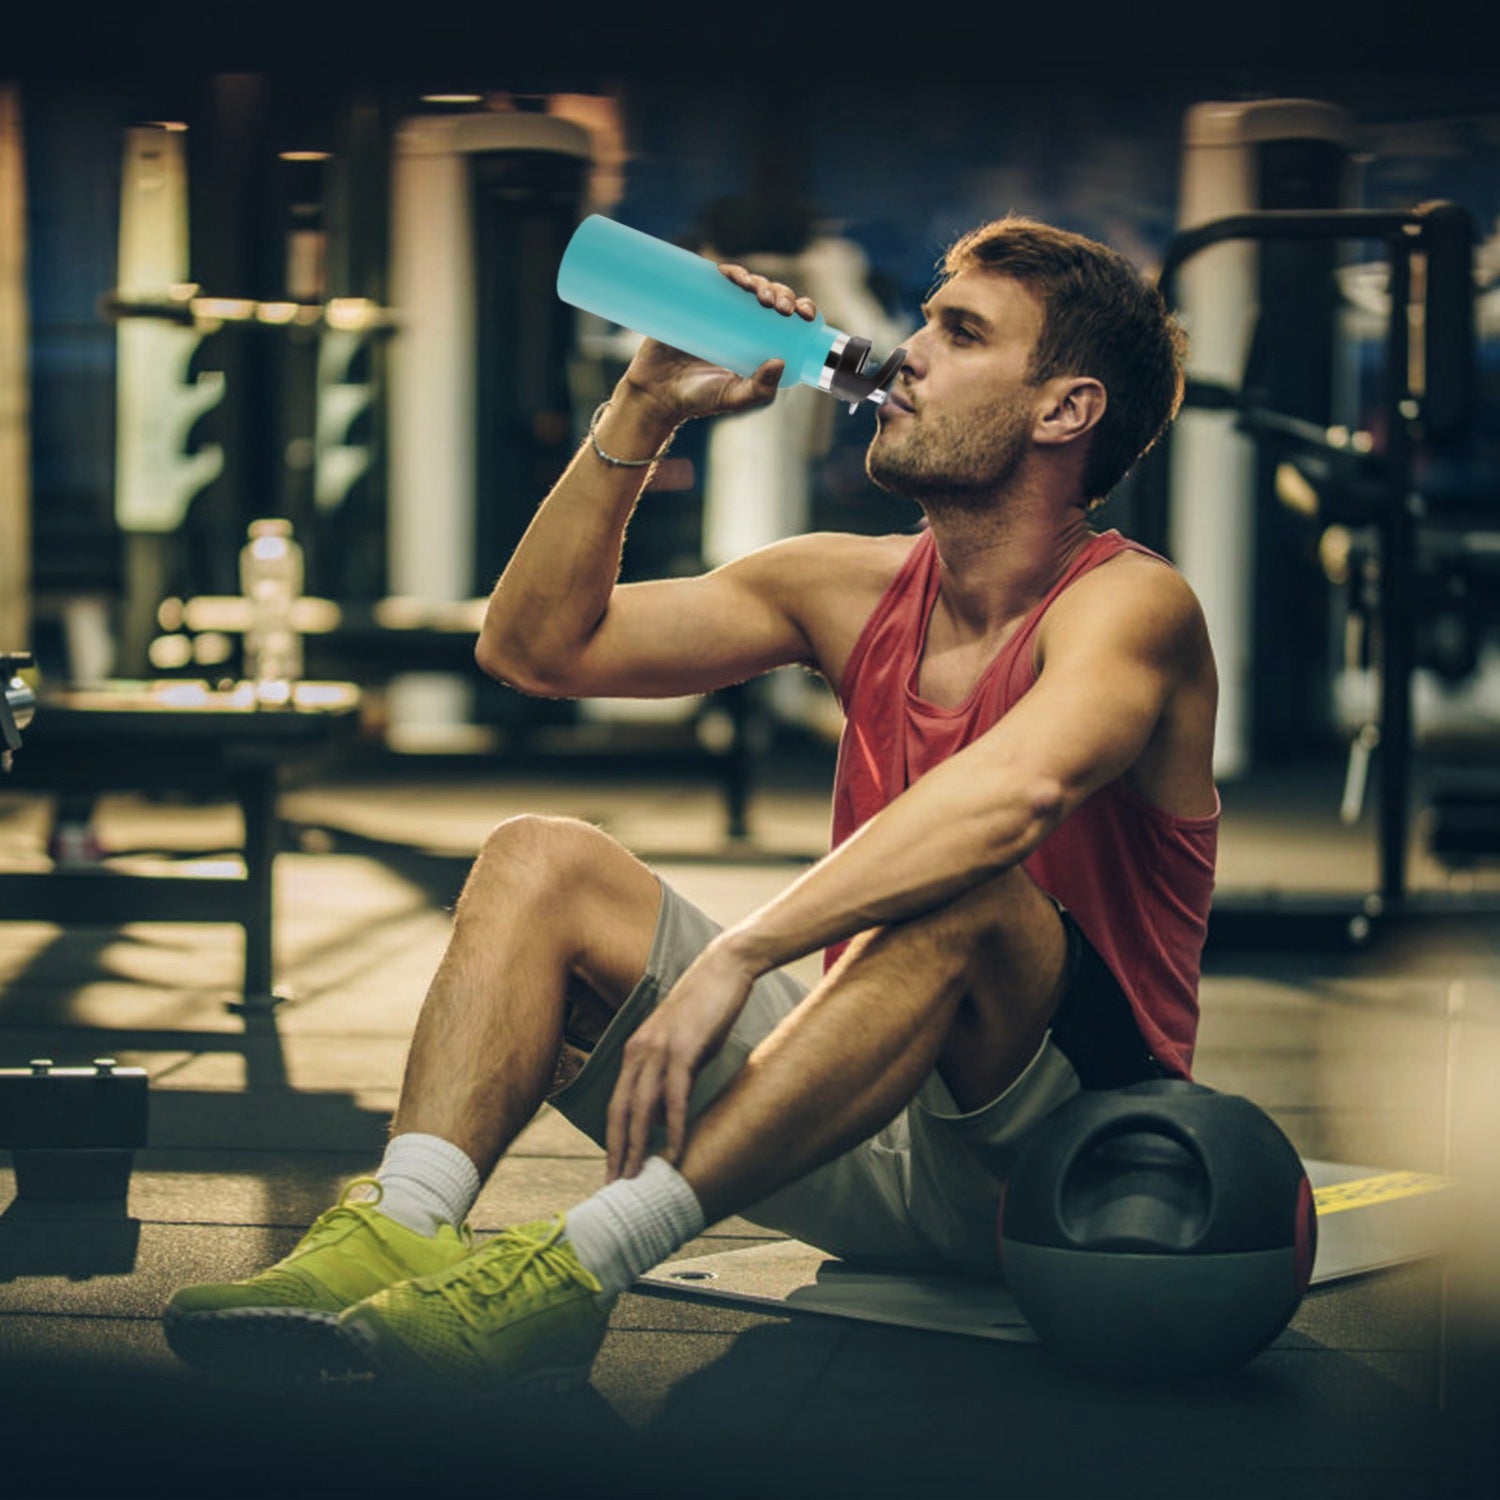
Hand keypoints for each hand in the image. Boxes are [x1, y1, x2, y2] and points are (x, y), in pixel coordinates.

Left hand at [604, 935, 759, 1181]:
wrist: (724, 967)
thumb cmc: (708, 1007)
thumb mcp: (683, 1046)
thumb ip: (669, 1078)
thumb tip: (662, 1117)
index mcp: (636, 1051)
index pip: (616, 1104)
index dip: (613, 1139)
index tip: (613, 1169)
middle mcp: (639, 1051)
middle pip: (620, 1111)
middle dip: (616, 1151)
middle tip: (615, 1186)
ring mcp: (659, 1049)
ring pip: (641, 1108)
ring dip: (637, 1147)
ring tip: (636, 1178)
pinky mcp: (683, 1048)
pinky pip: (675, 1096)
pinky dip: (673, 1127)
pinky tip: (674, 1151)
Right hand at [620, 265, 819, 426]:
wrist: (655, 393)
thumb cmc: (697, 400)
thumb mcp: (733, 398)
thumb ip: (759, 390)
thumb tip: (780, 361)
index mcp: (757, 342)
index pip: (786, 318)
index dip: (800, 308)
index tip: (803, 313)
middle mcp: (740, 323)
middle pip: (768, 296)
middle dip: (780, 293)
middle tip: (778, 306)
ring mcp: (716, 310)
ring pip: (744, 284)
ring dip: (755, 279)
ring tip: (755, 290)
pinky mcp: (693, 301)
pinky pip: (711, 278)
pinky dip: (725, 270)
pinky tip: (730, 273)